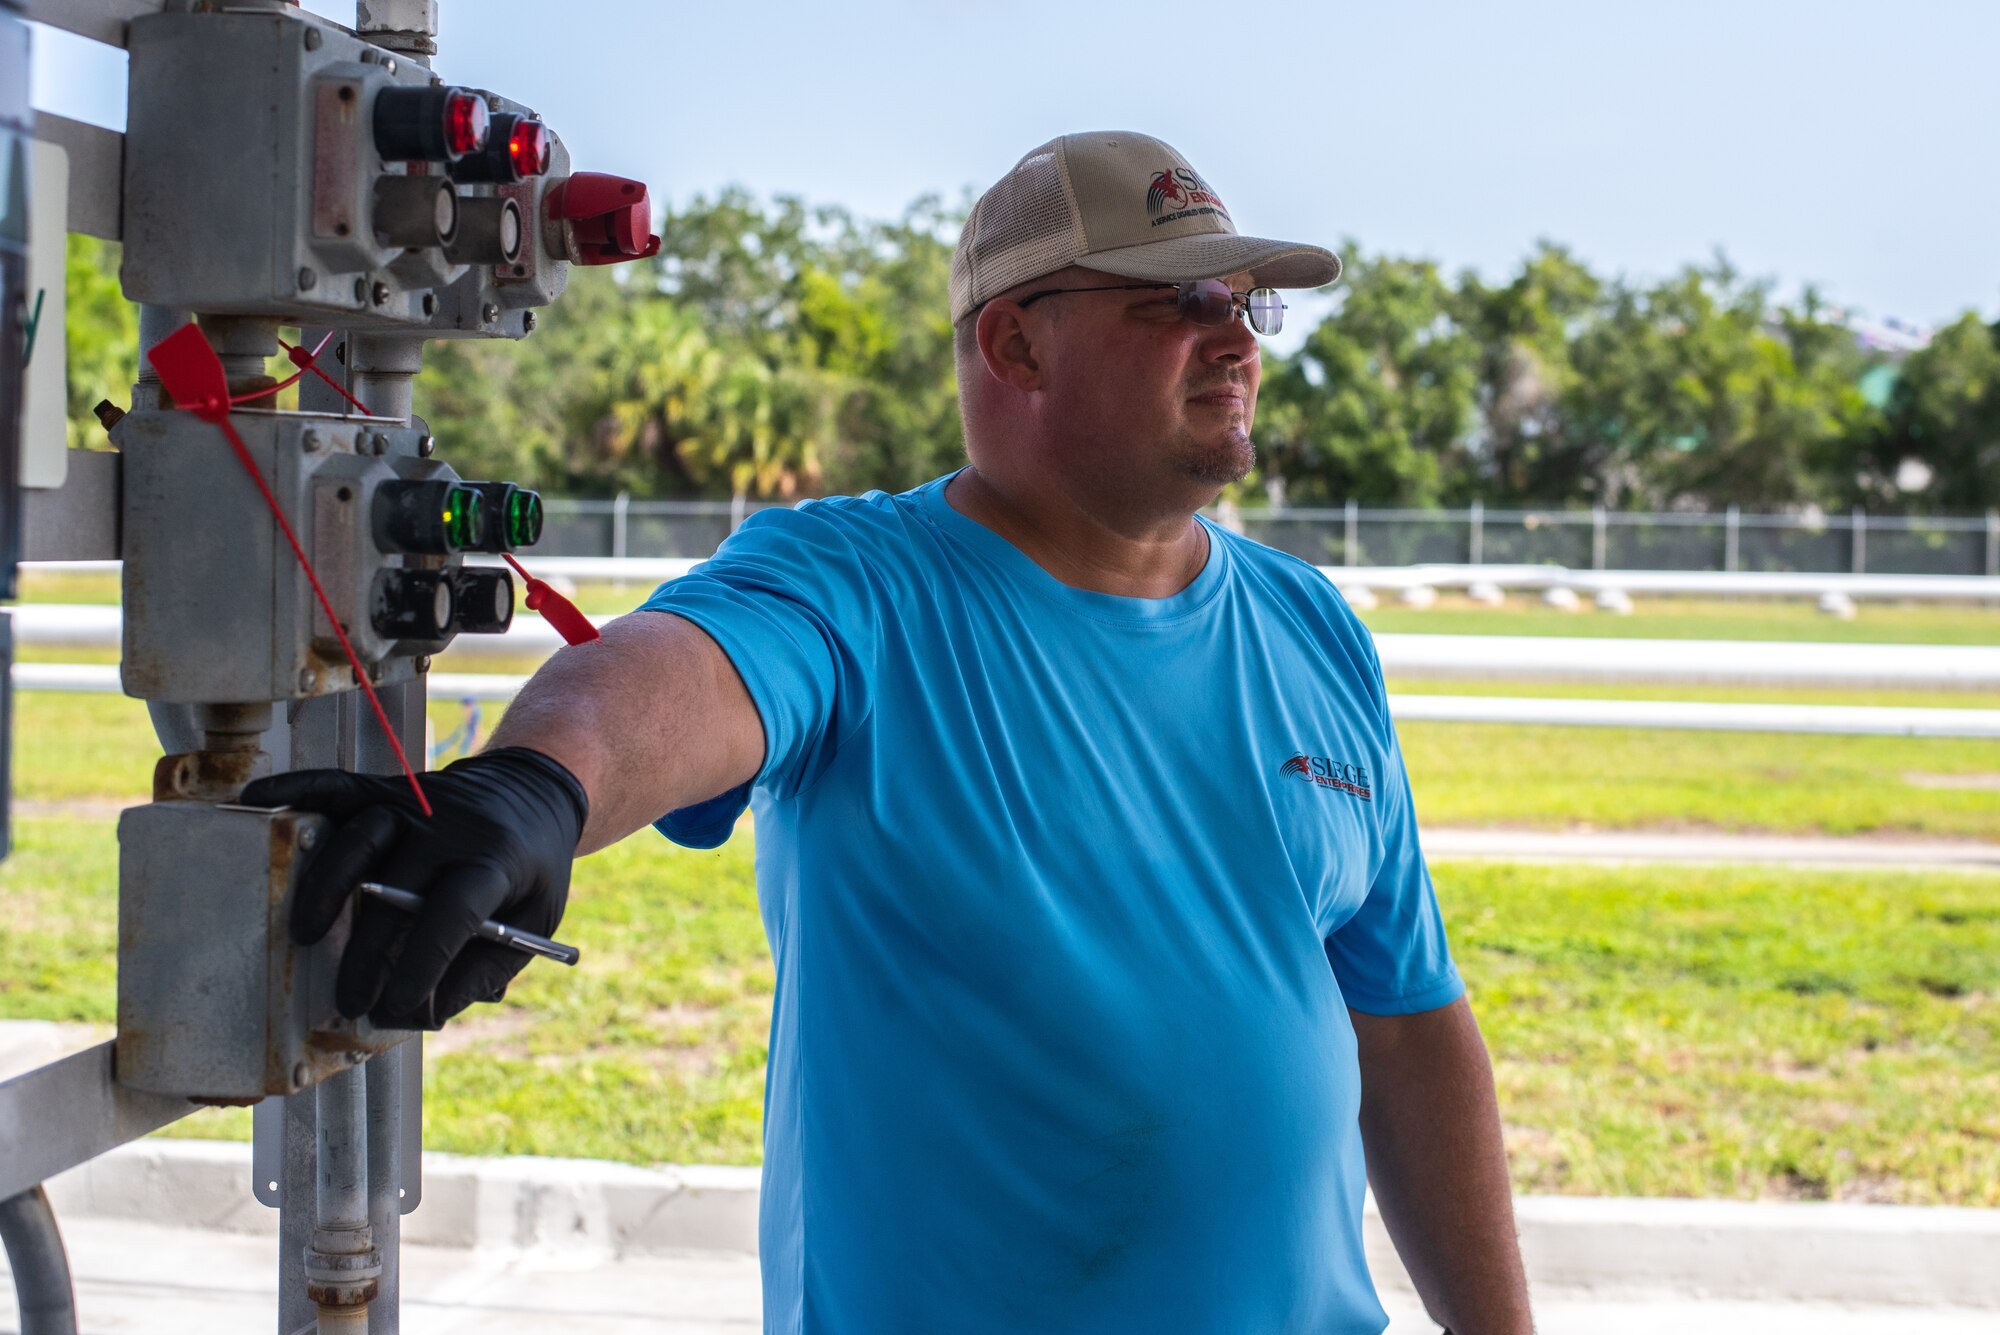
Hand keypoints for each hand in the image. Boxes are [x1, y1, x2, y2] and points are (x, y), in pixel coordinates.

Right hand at [240, 748, 587, 1028]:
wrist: (535, 791)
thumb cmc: (531, 869)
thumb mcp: (536, 922)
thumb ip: (484, 969)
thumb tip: (424, 1014)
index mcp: (494, 862)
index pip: (451, 914)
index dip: (420, 964)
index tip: (394, 1006)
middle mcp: (450, 828)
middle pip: (395, 889)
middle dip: (367, 953)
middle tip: (349, 999)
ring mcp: (415, 803)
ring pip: (359, 837)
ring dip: (326, 887)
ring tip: (304, 934)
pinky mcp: (387, 788)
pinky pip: (336, 786)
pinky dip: (294, 790)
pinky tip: (256, 804)